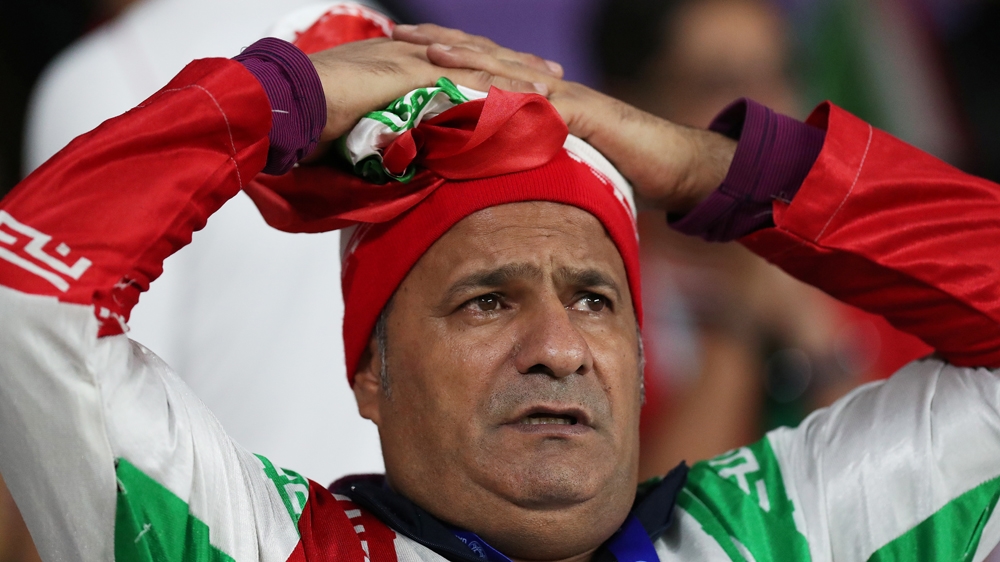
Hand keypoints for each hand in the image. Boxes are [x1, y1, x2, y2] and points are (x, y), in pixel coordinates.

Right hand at [308, 37, 556, 140]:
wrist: (281, 105)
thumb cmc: (306, 121)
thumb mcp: (353, 129)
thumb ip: (378, 137)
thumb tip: (392, 161)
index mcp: (397, 63)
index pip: (453, 64)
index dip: (488, 72)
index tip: (517, 82)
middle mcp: (410, 54)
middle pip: (475, 56)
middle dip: (515, 66)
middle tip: (553, 75)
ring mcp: (412, 59)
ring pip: (478, 63)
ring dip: (516, 75)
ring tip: (553, 86)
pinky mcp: (412, 72)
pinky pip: (466, 79)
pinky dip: (499, 88)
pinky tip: (526, 96)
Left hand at [393, 24, 736, 212]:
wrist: (670, 165)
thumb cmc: (615, 166)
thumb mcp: (557, 161)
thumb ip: (524, 158)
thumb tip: (487, 172)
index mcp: (534, 96)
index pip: (481, 68)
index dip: (443, 57)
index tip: (400, 49)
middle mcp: (545, 87)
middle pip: (485, 57)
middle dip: (440, 44)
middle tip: (397, 32)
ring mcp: (563, 96)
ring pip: (507, 71)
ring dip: (466, 59)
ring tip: (426, 50)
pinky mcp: (582, 114)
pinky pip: (540, 103)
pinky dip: (509, 96)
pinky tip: (481, 91)